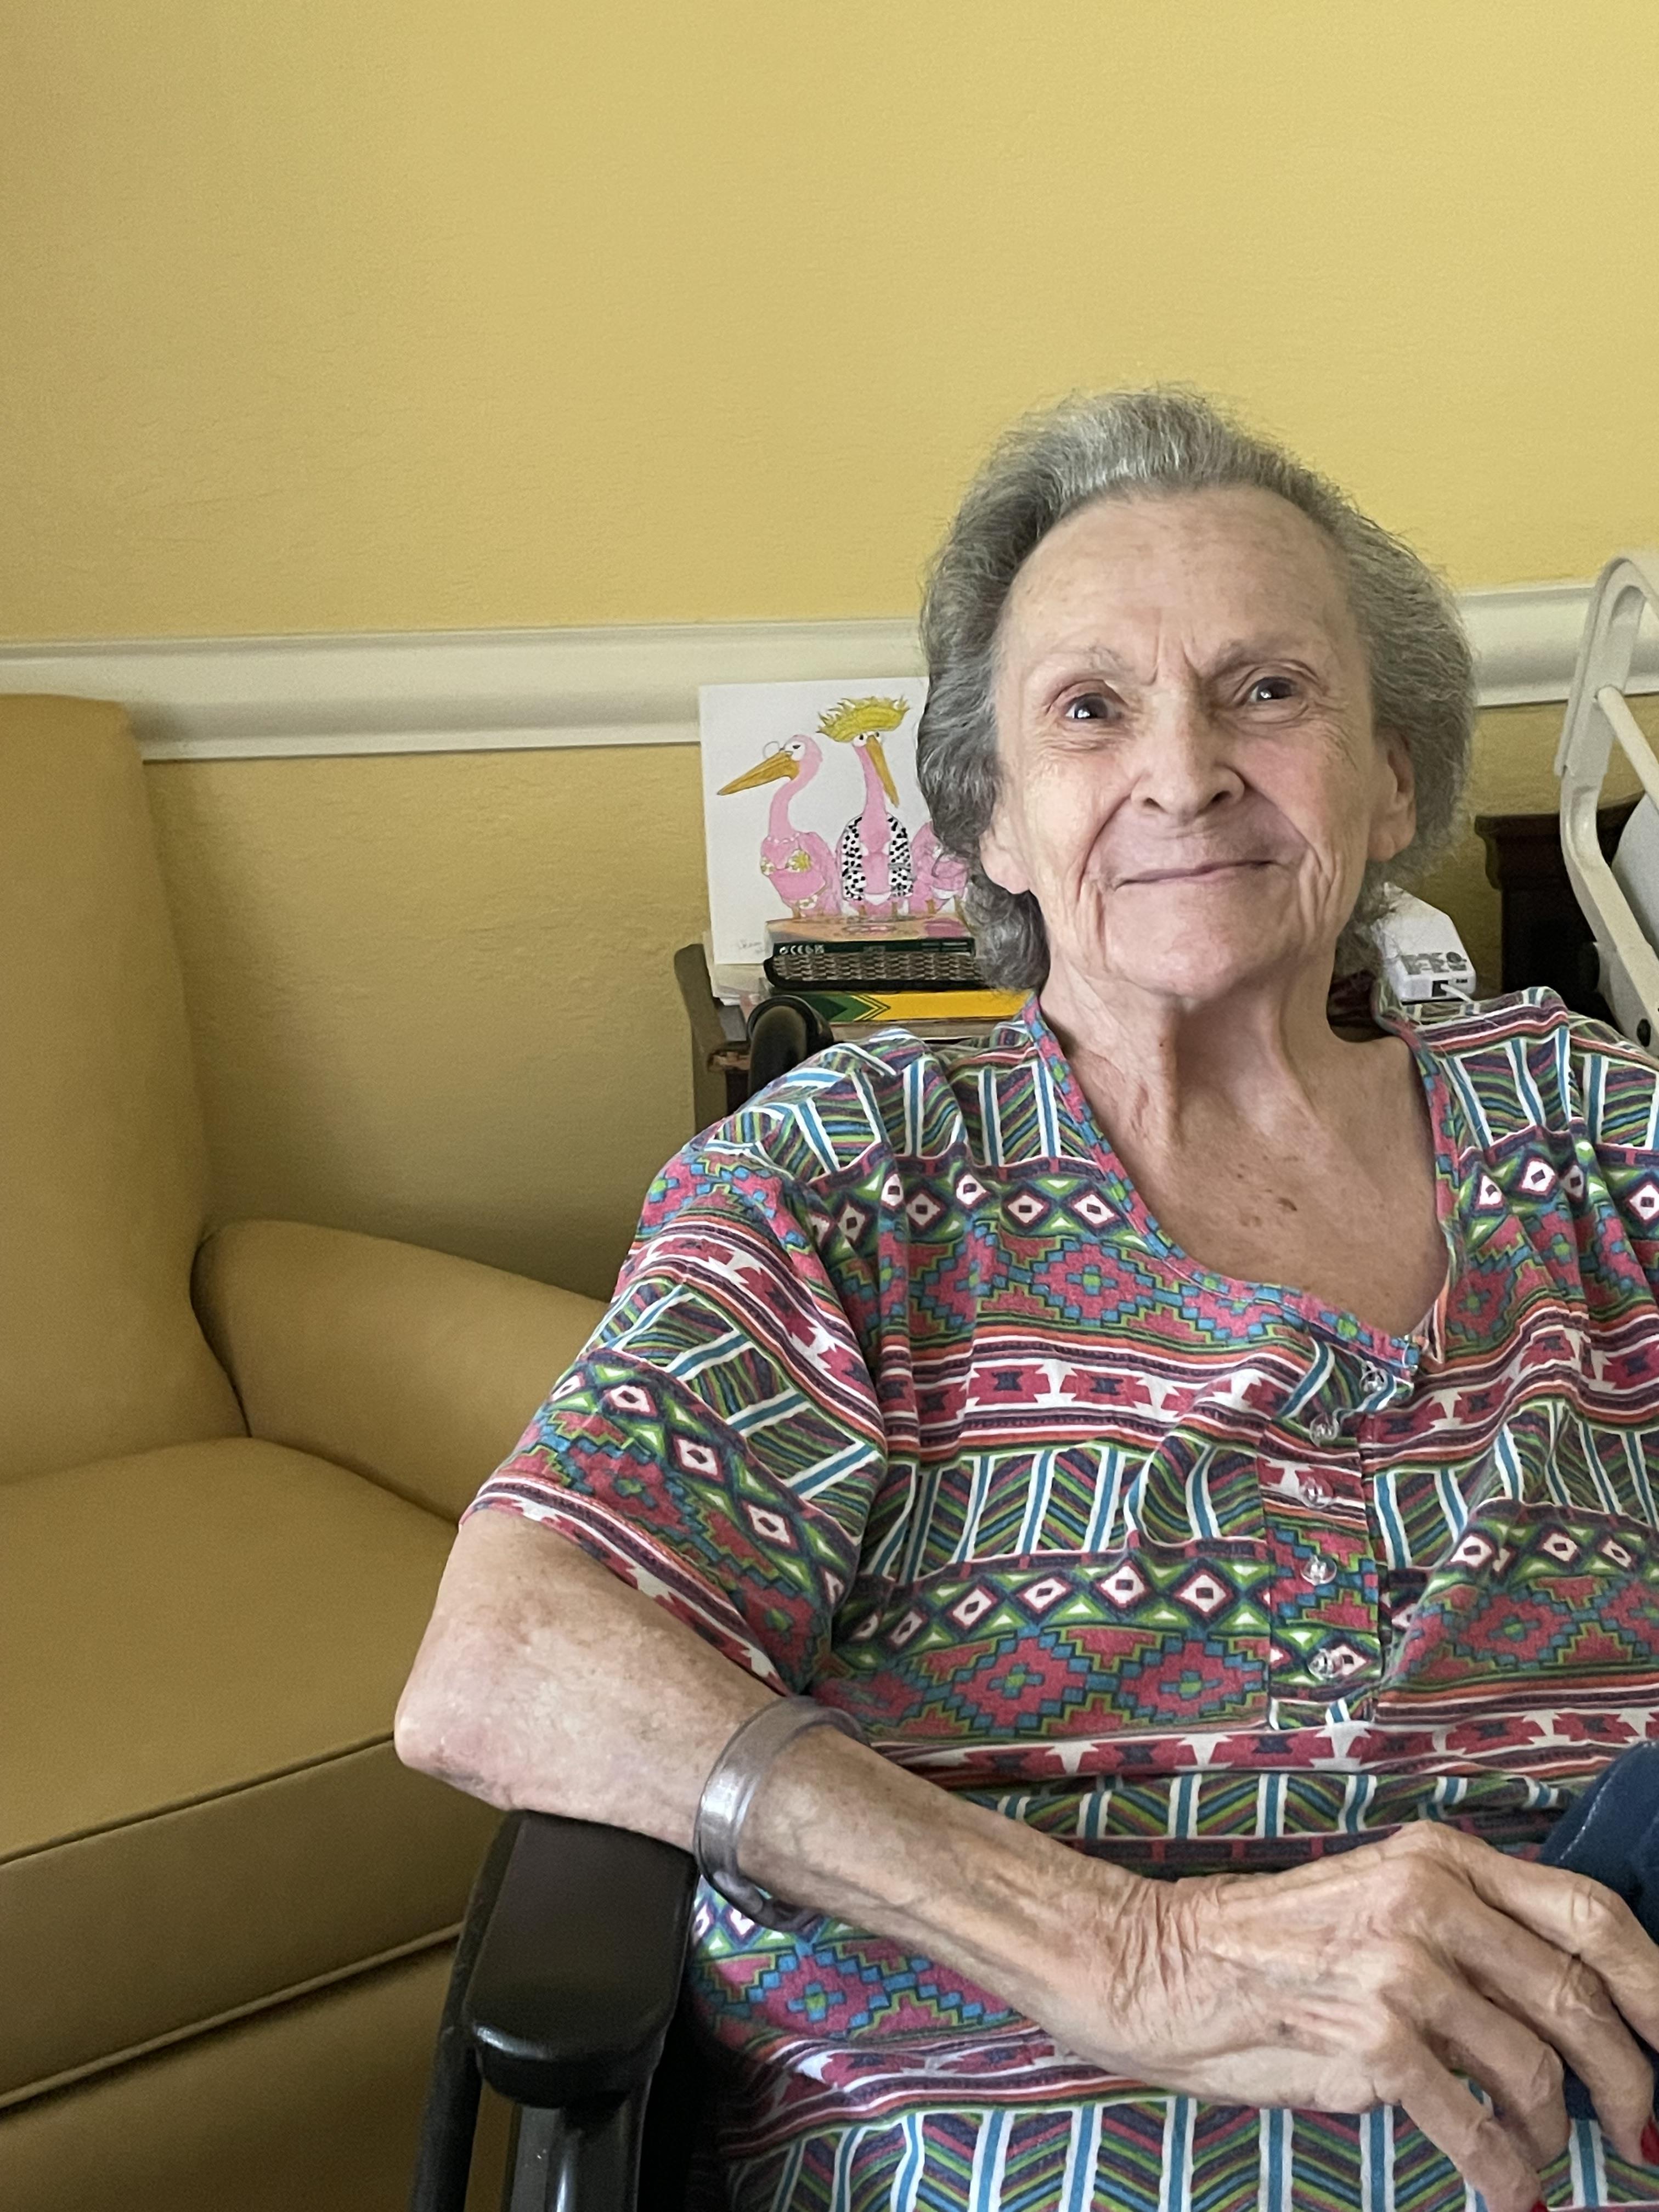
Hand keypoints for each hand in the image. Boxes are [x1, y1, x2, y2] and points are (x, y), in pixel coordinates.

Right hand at [1050, 1823, 1658, 2211]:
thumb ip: (1471, 1935)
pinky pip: (1476, 2127)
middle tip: (1644, 2136)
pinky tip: (1506, 2192)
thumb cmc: (1274, 1949)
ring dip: (1553, 2136)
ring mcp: (1398, 1966)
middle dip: (1634, 2084)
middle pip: (1582, 1998)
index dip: (1657, 1986)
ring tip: (1535, 2157)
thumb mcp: (1381, 1906)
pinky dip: (1505, 2175)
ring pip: (1538, 2071)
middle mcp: (1427, 1898)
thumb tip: (1579, 2013)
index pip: (1592, 1912)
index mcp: (1439, 1858)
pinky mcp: (1369, 2037)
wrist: (1158, 1965)